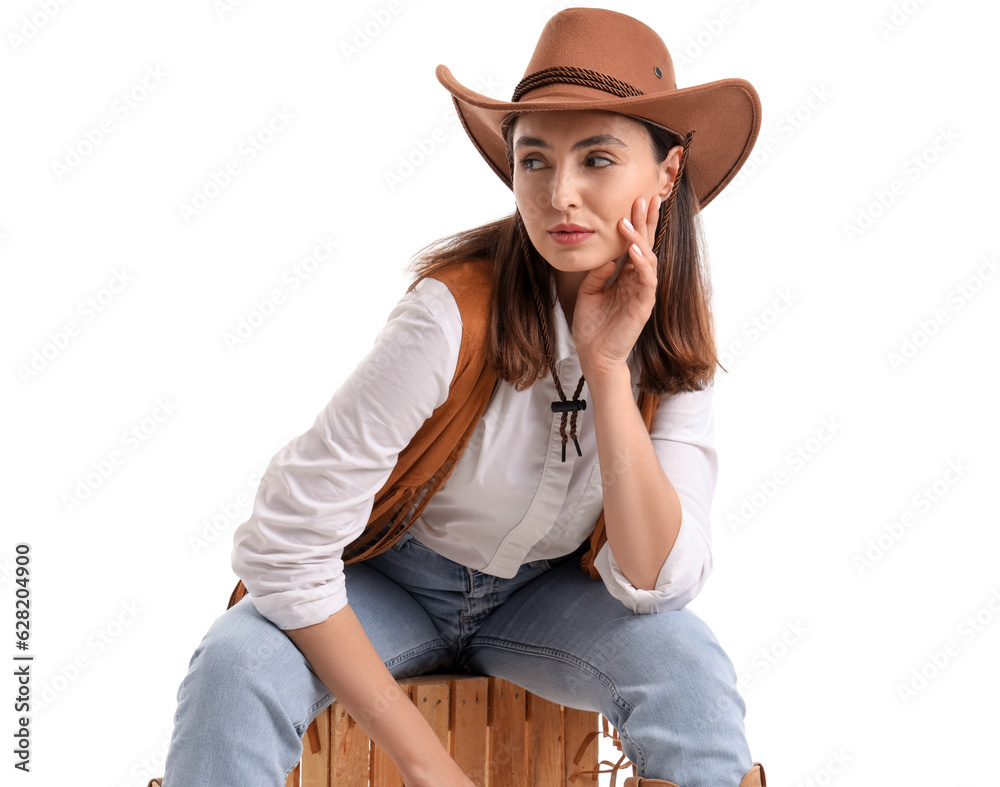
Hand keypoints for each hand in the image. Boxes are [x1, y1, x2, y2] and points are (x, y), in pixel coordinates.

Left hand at [573, 193, 660, 379]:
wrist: (594, 355)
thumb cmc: (592, 327)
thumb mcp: (588, 293)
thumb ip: (597, 274)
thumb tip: (608, 257)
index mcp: (625, 277)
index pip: (634, 245)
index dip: (636, 224)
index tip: (635, 201)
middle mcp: (637, 281)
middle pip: (646, 245)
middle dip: (647, 222)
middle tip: (645, 198)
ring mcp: (642, 293)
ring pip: (649, 259)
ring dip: (639, 239)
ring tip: (628, 222)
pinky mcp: (643, 305)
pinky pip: (647, 280)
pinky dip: (642, 263)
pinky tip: (633, 250)